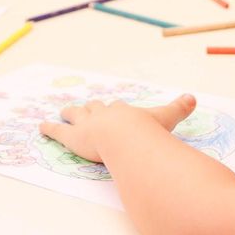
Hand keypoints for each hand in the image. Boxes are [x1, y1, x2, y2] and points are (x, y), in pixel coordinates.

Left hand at [40, 95, 196, 162]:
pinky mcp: (72, 137)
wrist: (126, 137)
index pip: (118, 108)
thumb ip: (179, 108)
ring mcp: (86, 125)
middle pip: (95, 108)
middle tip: (88, 107)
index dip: (116, 109)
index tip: (115, 107)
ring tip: (64, 111)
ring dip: (70, 113)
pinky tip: (41, 126)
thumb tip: (193, 97)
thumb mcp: (166, 118)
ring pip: (76, 115)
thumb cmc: (147, 130)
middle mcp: (103, 114)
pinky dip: (49, 128)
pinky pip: (58, 132)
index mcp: (123, 111)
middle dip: (92, 108)